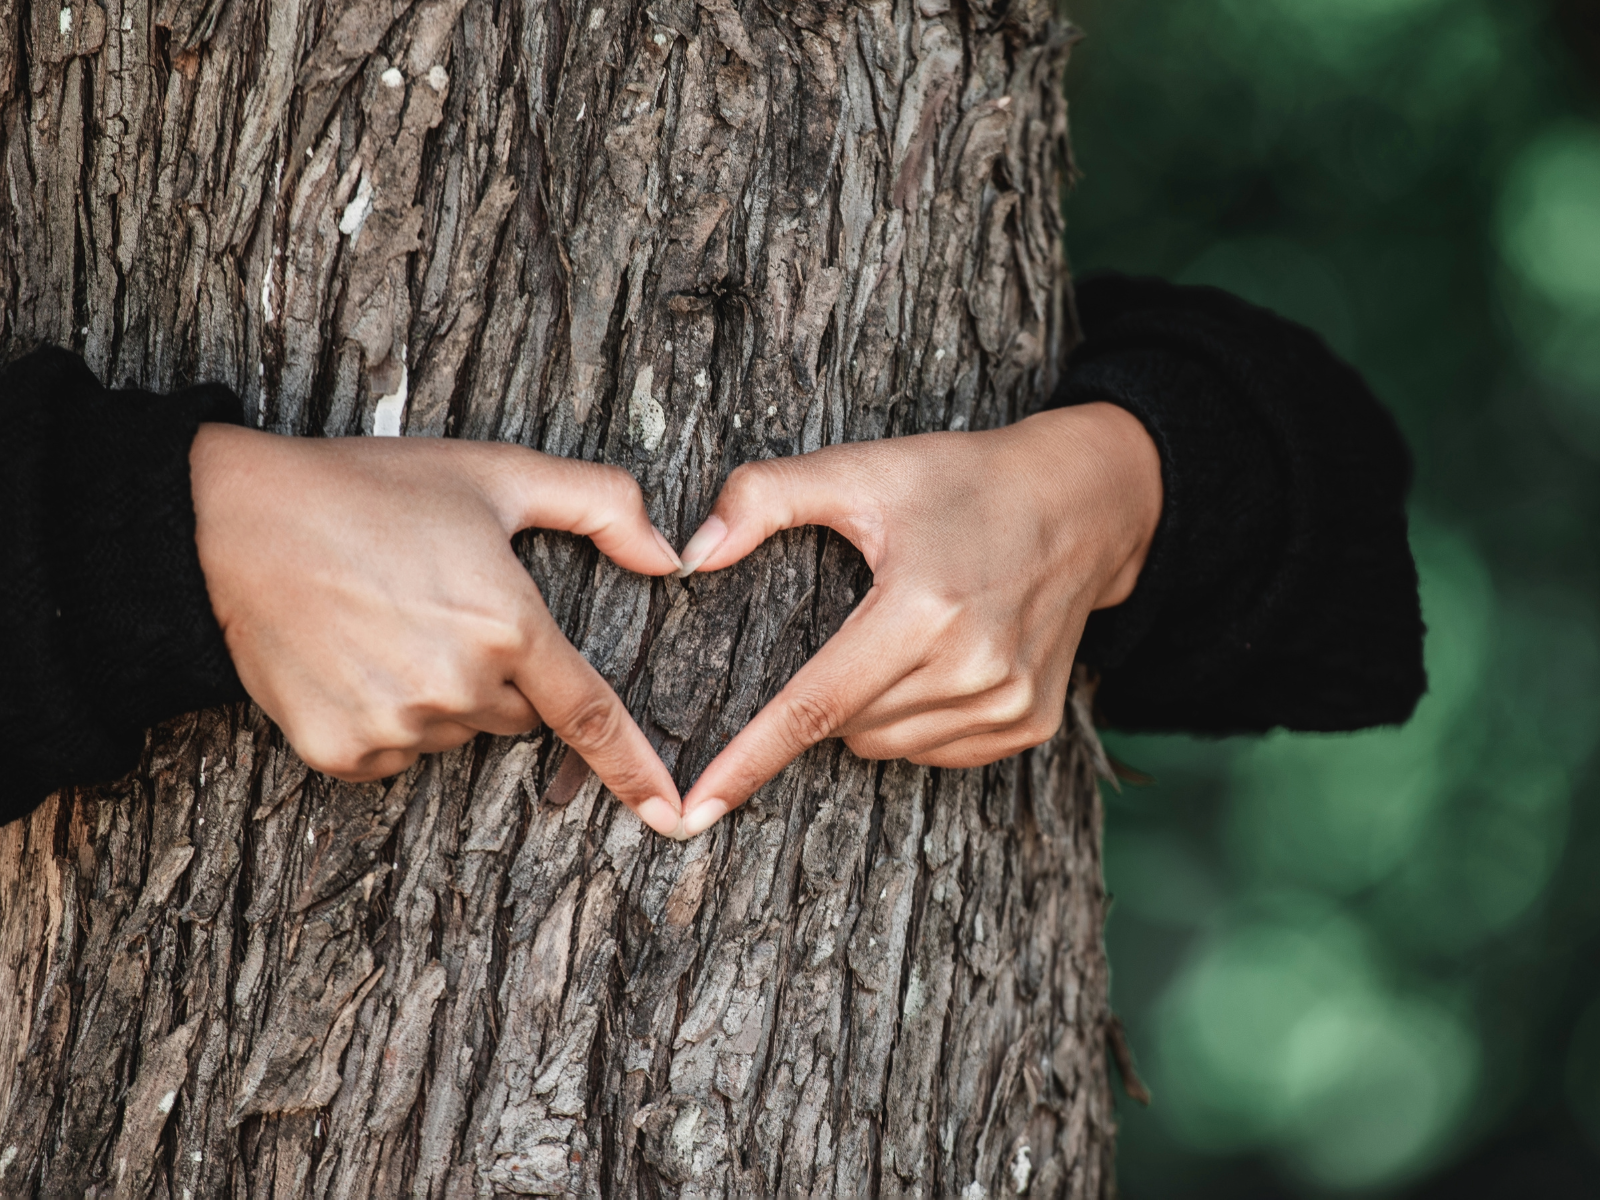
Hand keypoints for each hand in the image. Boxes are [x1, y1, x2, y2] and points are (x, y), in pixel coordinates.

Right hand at [190, 425, 686, 835]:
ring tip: (385, 624)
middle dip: (499, 675)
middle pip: (514, 714)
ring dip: (440, 696)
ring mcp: (396, 726)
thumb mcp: (496, 473)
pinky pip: (393, 753)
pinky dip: (385, 717)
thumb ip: (600, 503)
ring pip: (453, 733)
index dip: (635, 768)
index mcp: (508, 626)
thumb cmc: (371, 491)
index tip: (671, 814)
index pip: (590, 714)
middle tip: (439, 608)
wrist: (234, 524)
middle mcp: (459, 688)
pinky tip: (352, 658)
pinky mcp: (341, 752)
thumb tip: (672, 554)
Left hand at [672, 402, 1161, 837]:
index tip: (696, 810)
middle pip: (846, 727)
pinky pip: (934, 752)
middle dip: (823, 694)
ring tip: (902, 636)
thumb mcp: (863, 470)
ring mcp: (1008, 705)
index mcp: (923, 609)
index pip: (813, 706)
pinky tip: (937, 663)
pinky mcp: (1029, 724)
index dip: (748, 759)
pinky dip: (913, 722)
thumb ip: (766, 497)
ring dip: (868, 711)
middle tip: (853, 624)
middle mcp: (973, 669)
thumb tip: (691, 555)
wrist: (1083, 502)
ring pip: (886, 746)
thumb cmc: (963, 482)